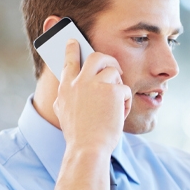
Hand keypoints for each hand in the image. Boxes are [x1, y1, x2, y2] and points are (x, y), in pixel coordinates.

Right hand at [53, 39, 131, 155]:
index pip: (68, 61)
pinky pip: (125, 89)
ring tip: (118, 101)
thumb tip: (64, 91)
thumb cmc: (79, 136)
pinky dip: (126, 102)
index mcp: (66, 88)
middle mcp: (79, 82)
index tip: (73, 41)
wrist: (88, 148)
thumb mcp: (64, 114)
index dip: (72, 49)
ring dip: (119, 84)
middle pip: (95, 57)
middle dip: (107, 59)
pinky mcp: (112, 90)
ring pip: (113, 71)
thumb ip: (64, 98)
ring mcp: (95, 84)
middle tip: (114, 68)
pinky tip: (121, 114)